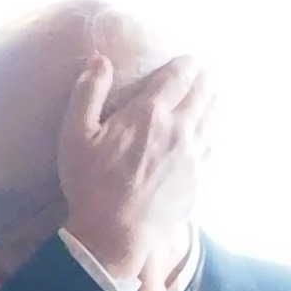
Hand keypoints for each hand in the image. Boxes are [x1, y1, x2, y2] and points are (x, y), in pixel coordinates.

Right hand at [55, 49, 210, 290]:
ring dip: (214, 100)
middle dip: (205, 78)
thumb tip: (100, 59)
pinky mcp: (201, 177)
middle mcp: (179, 128)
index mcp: (149, 114)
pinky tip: (212, 129)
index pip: (178, 77)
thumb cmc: (91, 183)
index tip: (190, 58)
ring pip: (213, 116)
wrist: (116, 232)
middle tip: (205, 71)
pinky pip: (215, 144)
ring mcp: (194, 154)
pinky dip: (215, 129)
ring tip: (214, 92)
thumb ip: (88, 92)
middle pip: (203, 93)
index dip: (186, 64)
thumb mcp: (75, 134)